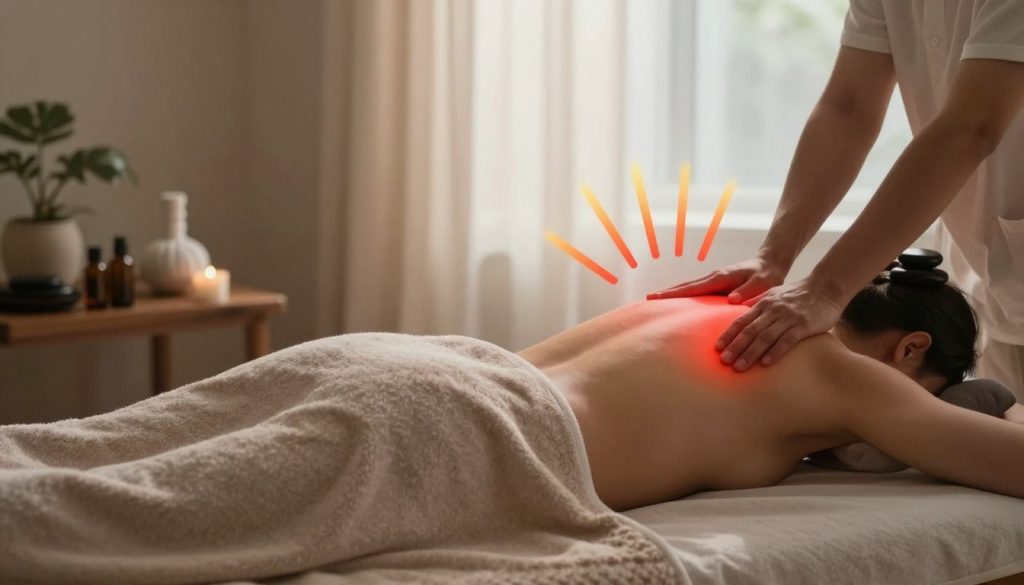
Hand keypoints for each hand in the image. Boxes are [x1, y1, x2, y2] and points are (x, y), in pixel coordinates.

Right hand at [646, 258, 785, 302]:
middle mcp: (713, 278)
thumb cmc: (766, 275)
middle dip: (667, 292)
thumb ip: (747, 292)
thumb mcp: (761, 284)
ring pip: (689, 288)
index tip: (657, 297)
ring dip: (673, 293)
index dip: (674, 293)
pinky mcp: (716, 285)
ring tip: (656, 301)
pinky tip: (678, 303)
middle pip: (685, 286)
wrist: (770, 263)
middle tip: (648, 300)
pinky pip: (696, 290)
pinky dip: (684, 295)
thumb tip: (730, 300)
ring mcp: (714, 280)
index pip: (693, 287)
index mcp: (720, 278)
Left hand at [717, 278, 842, 370]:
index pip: (741, 320)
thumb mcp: (774, 293)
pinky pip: (787, 340)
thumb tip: (739, 308)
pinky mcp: (804, 325)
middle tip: (724, 361)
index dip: (729, 334)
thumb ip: (757, 302)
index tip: (717, 348)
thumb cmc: (798, 293)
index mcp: (764, 304)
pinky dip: (775, 352)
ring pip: (765, 337)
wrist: (826, 287)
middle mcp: (773, 310)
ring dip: (750, 353)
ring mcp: (788, 318)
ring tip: (739, 367)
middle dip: (735, 347)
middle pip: (750, 331)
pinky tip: (765, 363)